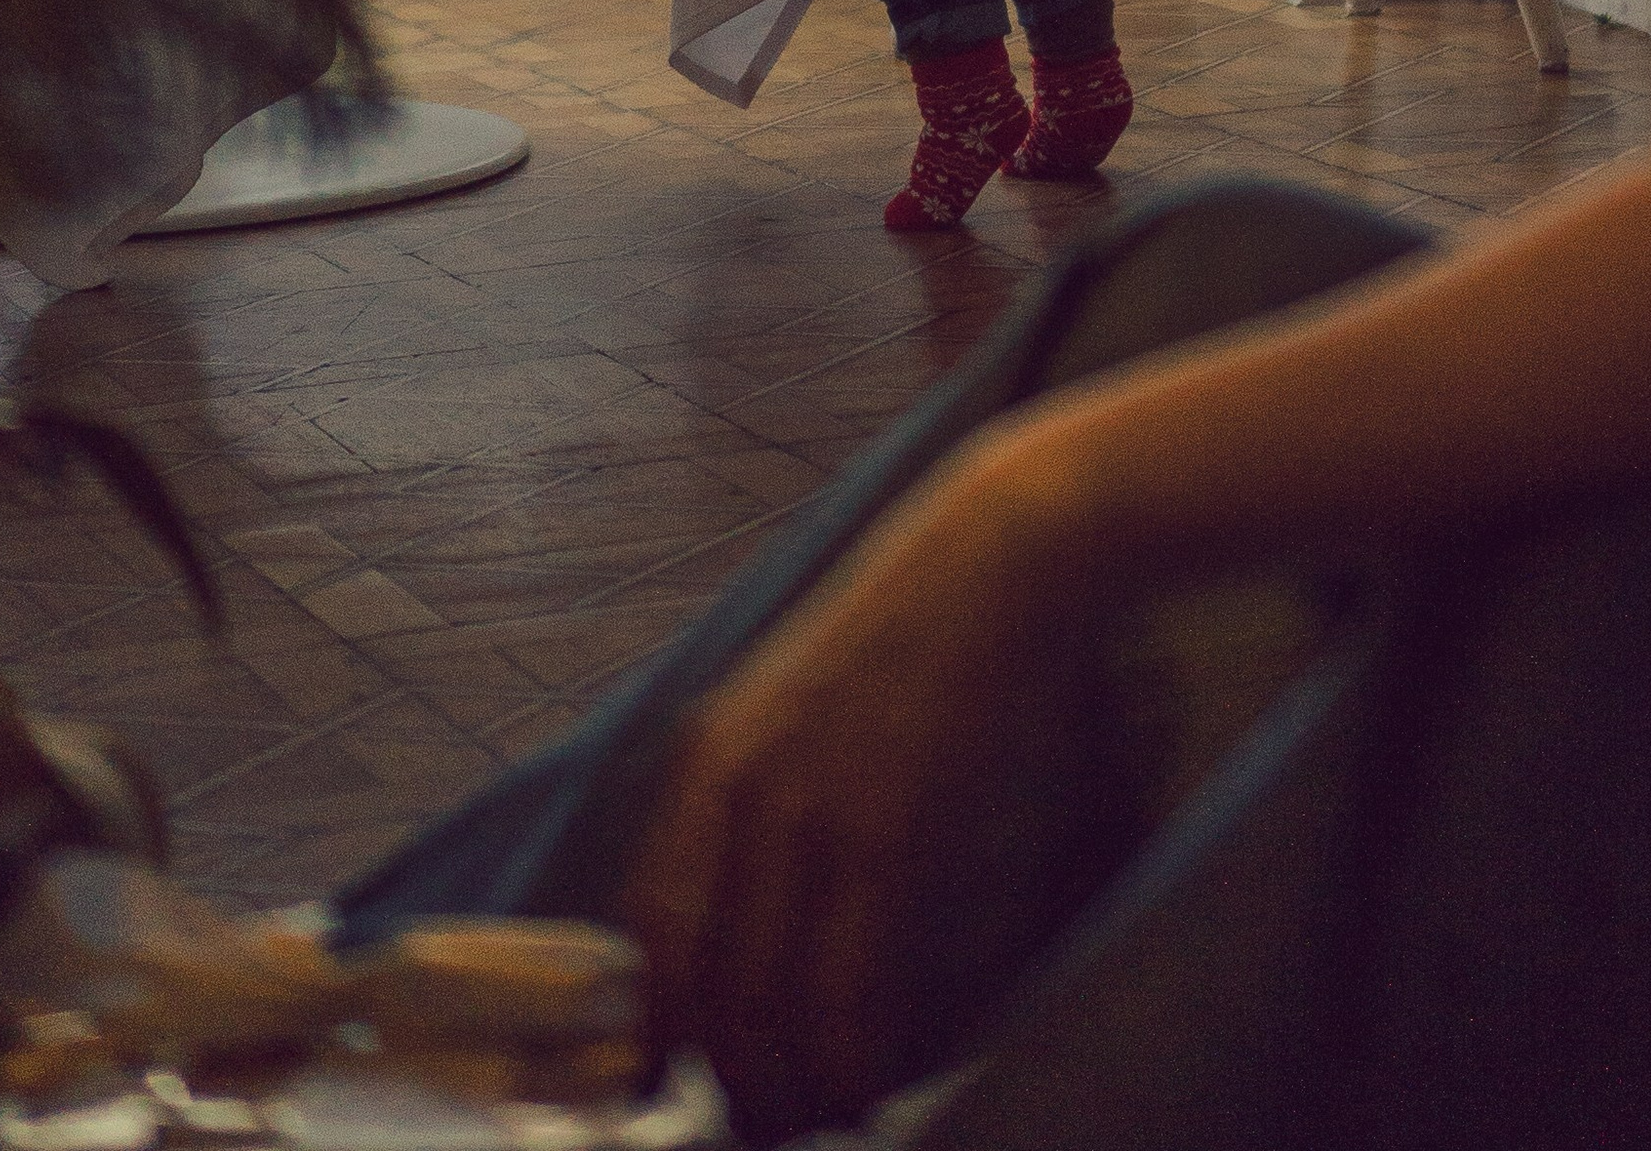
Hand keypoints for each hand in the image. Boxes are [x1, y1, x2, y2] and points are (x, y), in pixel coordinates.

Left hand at [621, 437, 1087, 1134]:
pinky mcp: (885, 829)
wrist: (1000, 556)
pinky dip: (848, 1058)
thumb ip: (764, 783)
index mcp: (712, 757)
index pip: (651, 923)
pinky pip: (846, 984)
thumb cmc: (920, 626)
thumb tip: (759, 894)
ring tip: (816, 1122)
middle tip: (760, 1126)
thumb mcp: (804, 695)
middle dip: (727, 1076)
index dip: (653, 1019)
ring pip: (766, 999)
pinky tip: (866, 1088)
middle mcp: (738, 789)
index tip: (663, 1081)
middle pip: (703, 981)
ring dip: (787, 1086)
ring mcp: (808, 809)